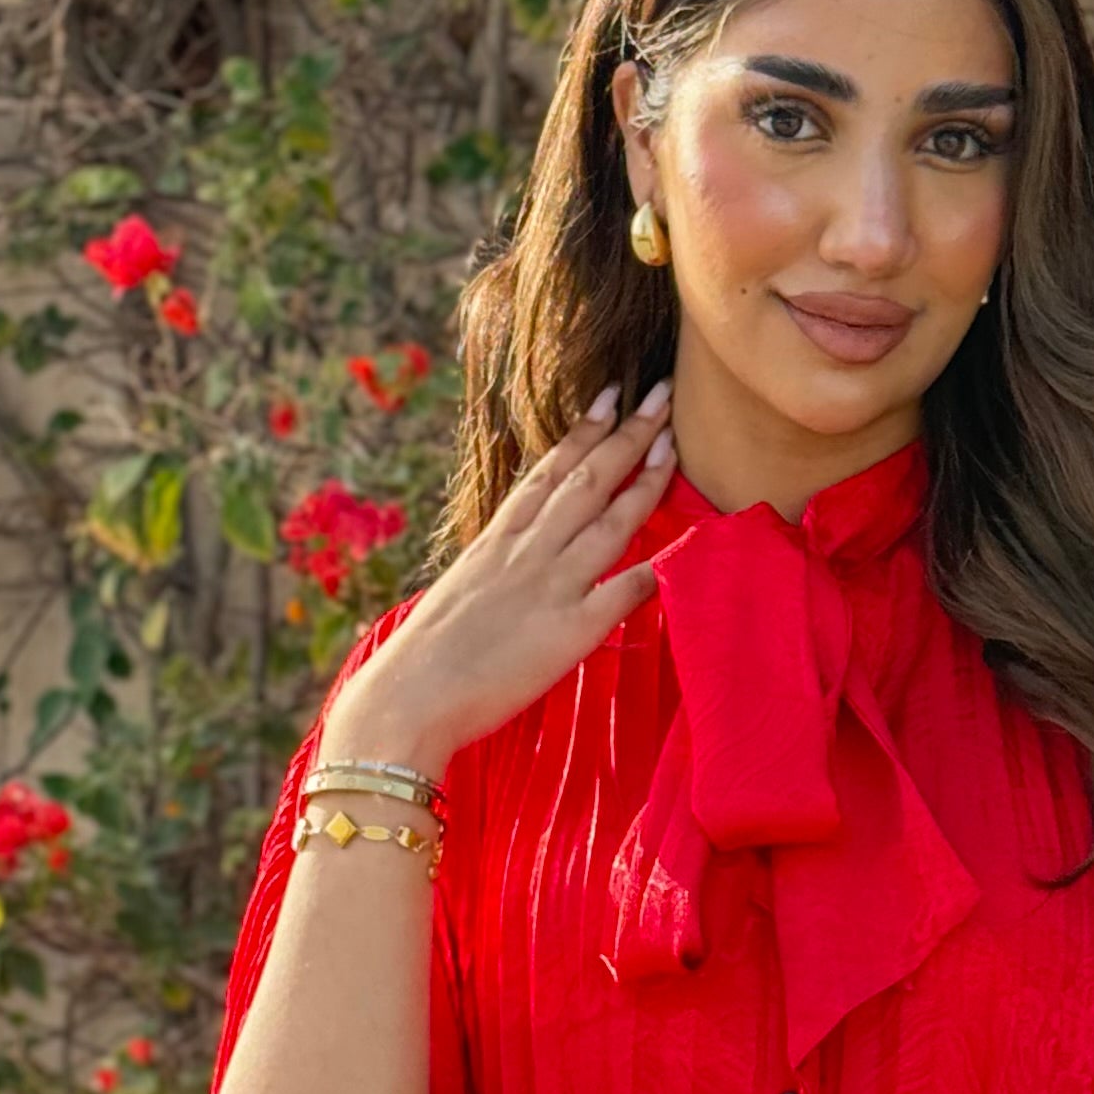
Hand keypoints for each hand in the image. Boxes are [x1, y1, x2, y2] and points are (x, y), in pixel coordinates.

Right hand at [321, 379, 676, 773]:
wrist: (405, 699)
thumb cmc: (421, 660)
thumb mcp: (458, 595)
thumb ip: (492, 574)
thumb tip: (510, 569)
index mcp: (494, 543)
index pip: (545, 474)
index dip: (582, 434)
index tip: (609, 399)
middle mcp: (524, 553)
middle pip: (584, 481)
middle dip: (626, 434)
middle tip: (661, 394)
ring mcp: (549, 587)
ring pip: (607, 521)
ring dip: (645, 480)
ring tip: (673, 443)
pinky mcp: (569, 632)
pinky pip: (623, 592)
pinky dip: (656, 566)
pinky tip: (688, 544)